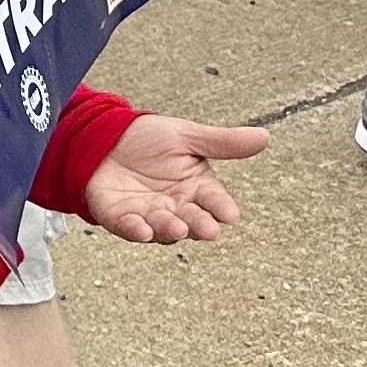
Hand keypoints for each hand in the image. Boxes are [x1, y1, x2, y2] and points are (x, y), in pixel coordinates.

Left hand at [82, 112, 266, 242]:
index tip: (230, 213)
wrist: (101, 136)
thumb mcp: (186, 136)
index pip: (215, 201)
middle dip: (200, 225)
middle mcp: (177, 207)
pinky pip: (130, 227)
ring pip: (164, 228)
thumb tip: (264, 136)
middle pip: (193, 220)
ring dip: (170, 229)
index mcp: (197, 188)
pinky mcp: (121, 218)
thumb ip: (223, 142)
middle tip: (208, 229)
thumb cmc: (148, 139)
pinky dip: (136, 230)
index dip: (222, 208)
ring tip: (177, 227)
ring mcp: (150, 215)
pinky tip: (142, 230)